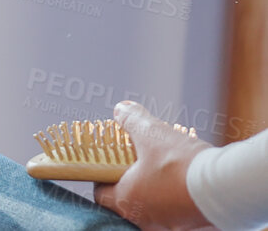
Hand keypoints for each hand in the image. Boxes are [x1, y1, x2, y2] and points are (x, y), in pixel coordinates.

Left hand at [93, 102, 214, 230]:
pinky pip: (179, 207)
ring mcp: (171, 223)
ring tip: (168, 163)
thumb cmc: (181, 164)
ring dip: (158, 184)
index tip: (109, 162)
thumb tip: (122, 110)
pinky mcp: (193, 223)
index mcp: (127, 202)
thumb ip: (132, 120)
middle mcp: (146, 218)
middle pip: (130, 198)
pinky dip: (179, 192)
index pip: (102, 194)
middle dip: (133, 177)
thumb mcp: (151, 133)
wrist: (226, 187)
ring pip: (156, 202)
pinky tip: (187, 174)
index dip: (102, 176)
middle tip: (139, 159)